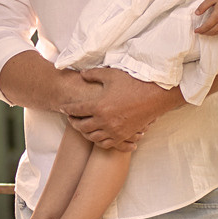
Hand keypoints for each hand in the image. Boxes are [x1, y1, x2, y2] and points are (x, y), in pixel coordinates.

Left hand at [61, 67, 180, 149]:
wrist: (155, 96)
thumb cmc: (134, 83)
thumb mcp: (111, 75)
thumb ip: (94, 74)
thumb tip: (82, 74)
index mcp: (99, 106)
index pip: (76, 109)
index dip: (67, 109)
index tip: (62, 107)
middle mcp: (104, 121)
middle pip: (81, 126)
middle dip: (73, 122)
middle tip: (70, 119)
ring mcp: (114, 131)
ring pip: (92, 137)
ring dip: (84, 133)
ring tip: (82, 128)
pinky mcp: (123, 136)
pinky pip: (106, 144)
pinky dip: (99, 141)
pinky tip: (97, 136)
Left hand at [194, 0, 217, 35]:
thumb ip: (203, 6)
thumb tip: (196, 13)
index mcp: (217, 15)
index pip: (207, 26)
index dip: (200, 30)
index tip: (195, 31)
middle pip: (212, 31)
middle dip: (204, 33)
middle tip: (198, 32)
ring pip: (217, 31)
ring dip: (210, 34)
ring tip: (204, 33)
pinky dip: (217, 32)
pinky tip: (214, 31)